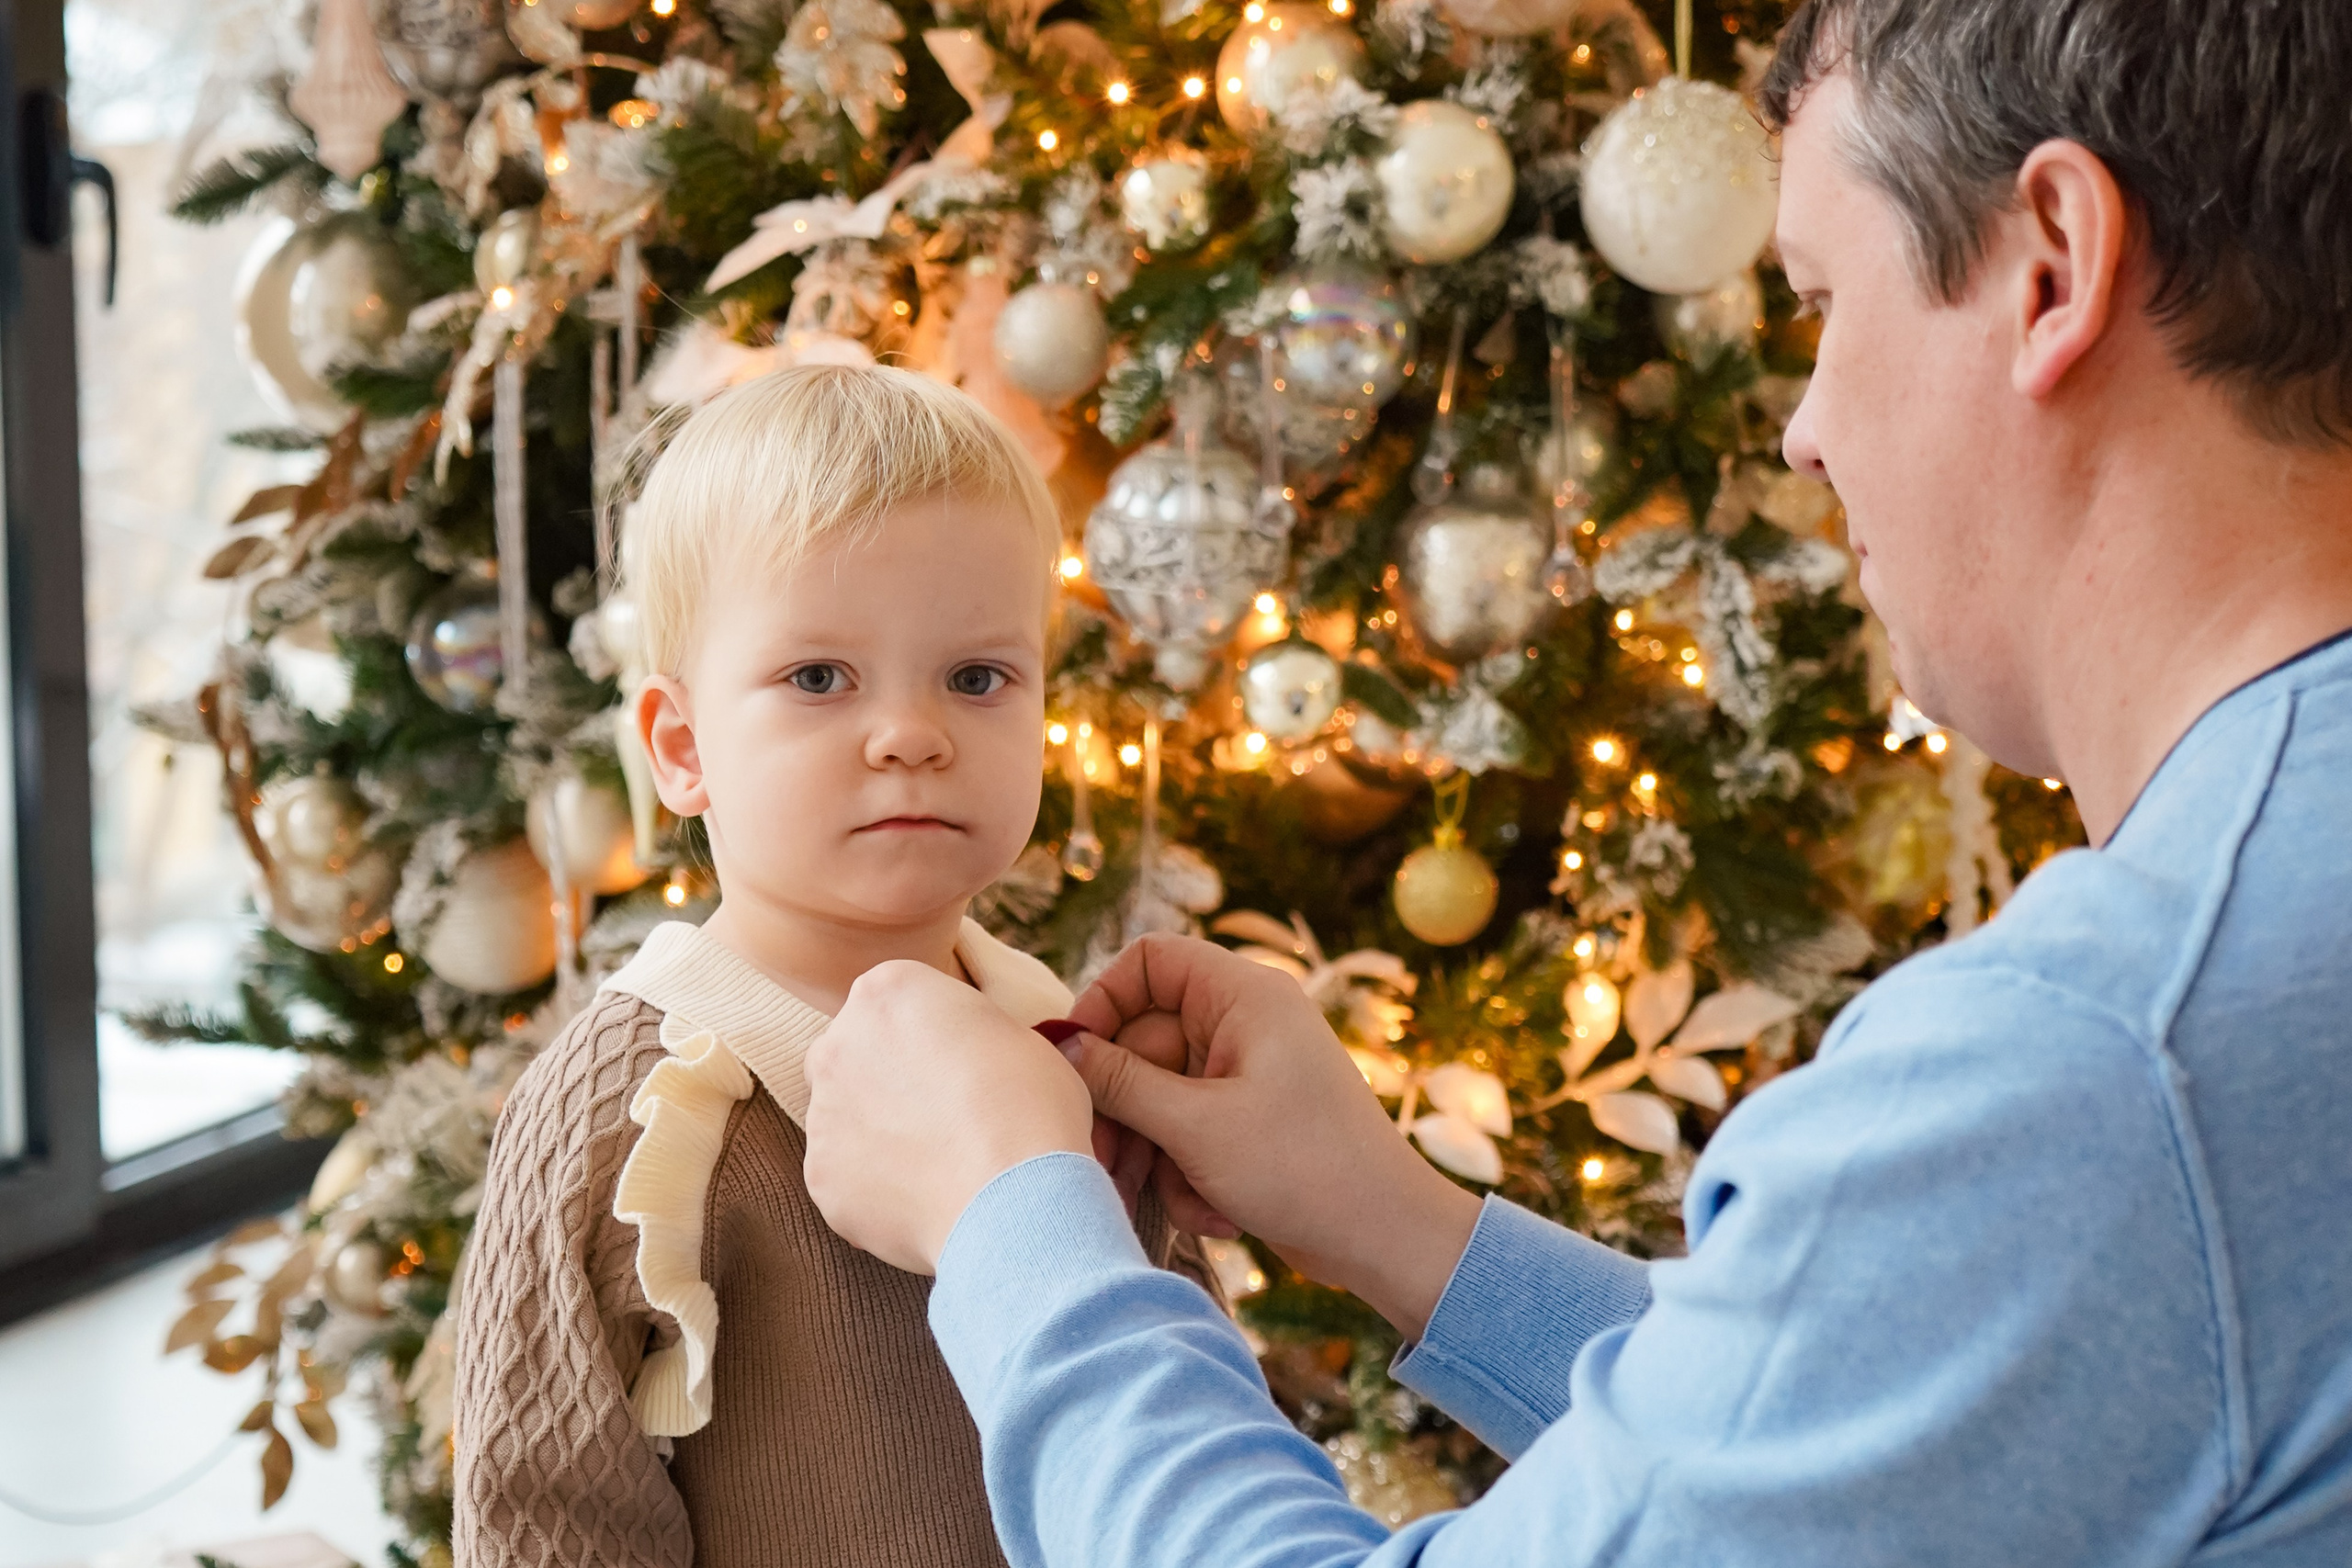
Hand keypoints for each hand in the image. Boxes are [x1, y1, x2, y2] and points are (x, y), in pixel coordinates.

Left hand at [804, 960, 1092, 1274]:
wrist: (1012, 1199)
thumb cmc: (1030, 1108)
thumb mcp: (1019, 1039)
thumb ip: (975, 1035)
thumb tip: (978, 1056)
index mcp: (887, 991)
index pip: (896, 1002)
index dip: (932, 1036)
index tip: (962, 1064)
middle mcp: (837, 1043)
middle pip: (854, 1055)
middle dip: (886, 1079)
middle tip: (943, 1114)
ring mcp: (822, 1113)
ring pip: (846, 1119)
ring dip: (880, 1136)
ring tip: (940, 1164)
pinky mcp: (820, 1177)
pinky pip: (846, 1178)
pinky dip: (877, 1188)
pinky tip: (925, 1199)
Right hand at [1067, 934, 1482, 1340]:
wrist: (1384, 1238)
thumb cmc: (1303, 1168)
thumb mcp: (1195, 1126)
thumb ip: (1120, 1082)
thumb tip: (1059, 1046)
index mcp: (1244, 996)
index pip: (1150, 960)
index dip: (1103, 1000)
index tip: (1075, 1057)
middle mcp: (1246, 1025)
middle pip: (1144, 1041)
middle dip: (1125, 1108)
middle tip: (1103, 1160)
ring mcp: (1247, 1075)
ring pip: (1159, 1096)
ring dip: (1158, 1153)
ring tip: (1178, 1197)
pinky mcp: (1248, 1122)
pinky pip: (1188, 1132)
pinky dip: (1190, 1173)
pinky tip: (1219, 1212)